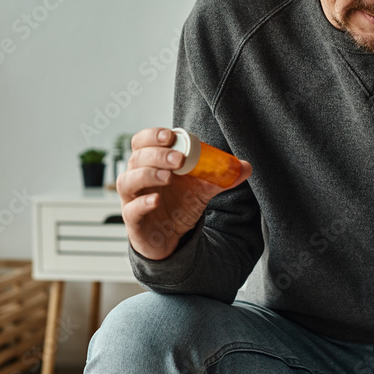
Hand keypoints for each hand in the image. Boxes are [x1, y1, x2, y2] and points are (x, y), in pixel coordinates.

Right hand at [117, 127, 251, 260]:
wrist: (172, 238)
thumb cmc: (180, 204)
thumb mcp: (202, 189)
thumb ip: (221, 177)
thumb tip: (246, 167)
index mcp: (151, 163)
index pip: (142, 142)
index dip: (152, 135)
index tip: (170, 135)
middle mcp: (137, 177)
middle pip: (136, 158)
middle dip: (156, 155)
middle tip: (178, 159)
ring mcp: (132, 199)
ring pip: (127, 181)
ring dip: (147, 174)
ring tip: (168, 176)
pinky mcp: (133, 221)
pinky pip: (131, 210)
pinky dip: (142, 203)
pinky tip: (156, 200)